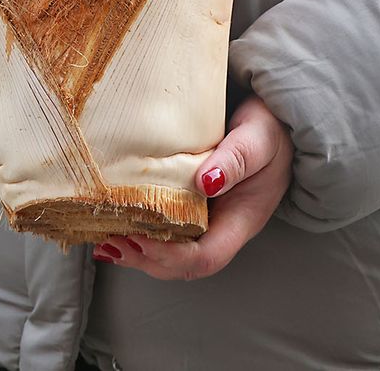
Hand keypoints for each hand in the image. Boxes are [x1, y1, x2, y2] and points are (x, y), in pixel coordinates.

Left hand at [94, 95, 292, 280]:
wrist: (274, 117)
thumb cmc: (270, 126)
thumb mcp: (259, 137)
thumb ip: (236, 159)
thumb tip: (205, 182)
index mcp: (242, 219)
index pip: (207, 256)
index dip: (171, 256)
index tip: (139, 238)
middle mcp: (223, 226)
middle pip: (184, 263)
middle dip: (146, 259)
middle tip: (111, 242)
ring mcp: (208, 218)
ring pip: (172, 250)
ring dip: (138, 250)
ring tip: (105, 240)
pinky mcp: (192, 203)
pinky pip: (166, 227)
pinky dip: (139, 230)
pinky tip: (114, 223)